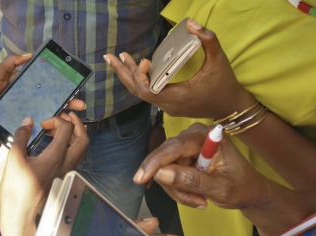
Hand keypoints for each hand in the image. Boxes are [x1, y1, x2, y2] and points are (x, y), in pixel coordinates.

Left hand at [0, 54, 85, 153]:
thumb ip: (11, 63)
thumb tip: (30, 54)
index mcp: (26, 89)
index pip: (47, 87)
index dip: (61, 88)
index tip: (73, 88)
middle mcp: (28, 102)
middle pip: (52, 102)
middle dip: (68, 104)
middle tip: (80, 106)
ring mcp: (26, 115)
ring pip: (48, 116)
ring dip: (61, 118)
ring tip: (72, 120)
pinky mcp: (21, 127)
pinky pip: (36, 128)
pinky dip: (48, 130)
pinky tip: (58, 131)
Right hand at [0, 112, 88, 235]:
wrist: (21, 212)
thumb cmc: (16, 187)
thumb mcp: (14, 158)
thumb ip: (21, 136)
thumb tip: (28, 122)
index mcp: (55, 157)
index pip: (67, 129)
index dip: (57, 120)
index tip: (43, 124)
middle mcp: (66, 164)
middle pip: (84, 139)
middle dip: (77, 124)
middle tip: (65, 117)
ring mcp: (67, 172)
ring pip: (81, 149)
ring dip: (74, 135)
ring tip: (58, 130)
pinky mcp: (64, 177)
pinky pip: (74, 157)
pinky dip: (70, 146)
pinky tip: (55, 145)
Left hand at [104, 19, 254, 118]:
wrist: (230, 107)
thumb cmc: (224, 84)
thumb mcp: (219, 60)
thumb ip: (208, 40)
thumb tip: (191, 23)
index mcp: (177, 97)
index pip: (146, 92)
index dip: (139, 76)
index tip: (146, 60)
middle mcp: (168, 105)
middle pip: (137, 92)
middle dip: (123, 73)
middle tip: (110, 57)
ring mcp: (167, 107)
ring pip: (141, 93)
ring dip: (129, 76)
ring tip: (118, 60)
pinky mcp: (169, 105)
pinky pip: (148, 94)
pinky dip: (140, 81)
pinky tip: (136, 68)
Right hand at [134, 123, 269, 209]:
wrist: (250, 191)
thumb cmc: (242, 188)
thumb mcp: (220, 189)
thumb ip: (192, 181)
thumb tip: (161, 174)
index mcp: (207, 136)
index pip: (174, 147)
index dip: (154, 162)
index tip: (140, 179)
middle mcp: (193, 136)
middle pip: (166, 159)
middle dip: (175, 185)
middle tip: (196, 202)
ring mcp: (186, 147)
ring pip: (165, 170)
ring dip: (178, 190)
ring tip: (200, 201)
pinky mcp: (182, 157)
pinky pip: (169, 175)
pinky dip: (179, 189)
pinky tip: (196, 196)